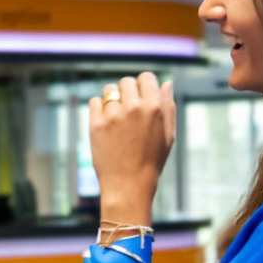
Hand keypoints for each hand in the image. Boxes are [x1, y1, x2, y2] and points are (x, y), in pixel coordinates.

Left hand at [89, 72, 175, 221]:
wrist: (129, 185)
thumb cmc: (151, 161)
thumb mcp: (169, 134)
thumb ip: (168, 106)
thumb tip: (166, 83)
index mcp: (154, 107)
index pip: (146, 77)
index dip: (143, 85)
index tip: (140, 96)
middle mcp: (133, 107)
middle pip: (126, 81)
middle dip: (127, 91)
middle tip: (127, 109)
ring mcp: (113, 115)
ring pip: (108, 90)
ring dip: (111, 99)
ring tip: (115, 117)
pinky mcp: (96, 124)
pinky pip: (94, 102)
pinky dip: (98, 108)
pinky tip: (105, 122)